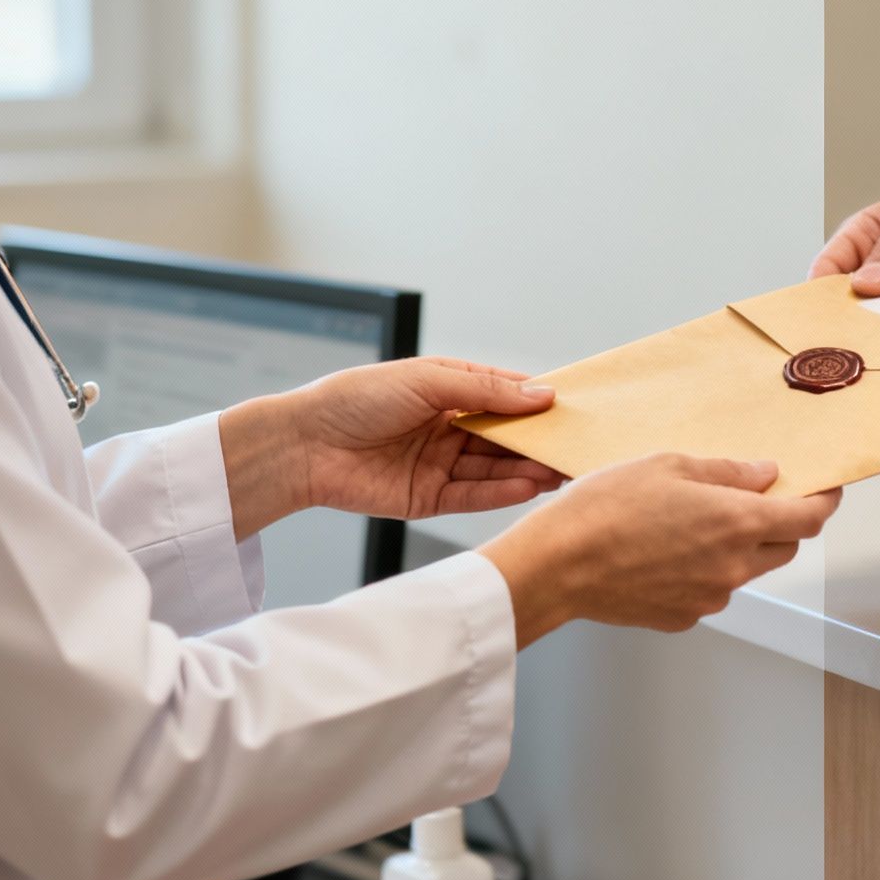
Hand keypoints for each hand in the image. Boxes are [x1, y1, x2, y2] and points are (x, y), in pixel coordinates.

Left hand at [220, 357, 564, 538]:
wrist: (303, 444)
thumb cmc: (356, 398)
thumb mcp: (428, 381)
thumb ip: (486, 392)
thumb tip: (541, 396)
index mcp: (449, 390)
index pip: (506, 396)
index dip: (538, 403)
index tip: (575, 409)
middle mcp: (449, 427)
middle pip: (505, 437)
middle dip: (539, 442)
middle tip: (577, 448)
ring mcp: (440, 463)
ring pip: (494, 468)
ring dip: (527, 469)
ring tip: (559, 471)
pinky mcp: (428, 498)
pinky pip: (473, 496)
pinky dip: (501, 493)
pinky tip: (528, 487)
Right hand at [480, 454, 841, 646]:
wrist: (557, 565)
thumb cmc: (605, 509)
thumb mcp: (669, 465)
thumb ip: (727, 471)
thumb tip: (765, 475)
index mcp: (738, 523)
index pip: (809, 519)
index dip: (825, 502)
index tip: (827, 490)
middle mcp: (733, 568)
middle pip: (784, 547)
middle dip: (780, 523)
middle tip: (752, 499)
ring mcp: (710, 599)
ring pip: (745, 571)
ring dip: (737, 548)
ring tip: (690, 524)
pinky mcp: (683, 617)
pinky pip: (711, 591)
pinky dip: (703, 572)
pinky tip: (666, 552)